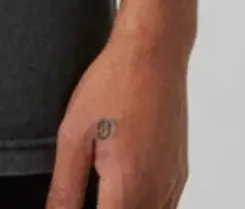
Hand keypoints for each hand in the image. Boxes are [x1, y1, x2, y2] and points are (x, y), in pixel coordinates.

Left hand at [46, 30, 188, 208]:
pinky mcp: (179, 173)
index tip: (72, 203)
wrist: (154, 51)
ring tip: (98, 191)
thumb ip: (66, 188)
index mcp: (129, 188)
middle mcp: (158, 194)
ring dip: (122, 208)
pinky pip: (164, 207)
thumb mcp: (74, 134)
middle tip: (84, 191)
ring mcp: (173, 184)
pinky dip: (141, 205)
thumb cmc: (113, 84)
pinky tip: (119, 186)